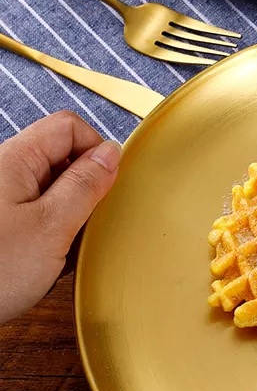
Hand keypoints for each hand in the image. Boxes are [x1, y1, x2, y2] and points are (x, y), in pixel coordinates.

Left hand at [0, 111, 119, 325]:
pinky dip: (51, 236)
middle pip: (61, 159)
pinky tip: (47, 262)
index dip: (96, 151)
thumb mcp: (52, 226)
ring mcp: (1, 200)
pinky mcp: (0, 226)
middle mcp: (4, 173)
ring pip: (52, 191)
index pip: (68, 128)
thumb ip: (85, 185)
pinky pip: (37, 217)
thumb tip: (110, 153)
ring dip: (69, 219)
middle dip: (85, 191)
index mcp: (14, 160)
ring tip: (63, 251)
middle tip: (85, 227)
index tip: (108, 187)